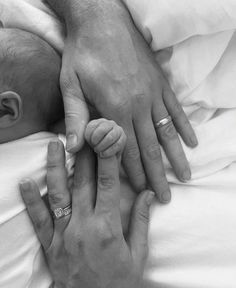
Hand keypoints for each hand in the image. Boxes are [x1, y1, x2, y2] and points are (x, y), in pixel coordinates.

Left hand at [20, 140, 153, 287]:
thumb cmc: (119, 281)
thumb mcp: (138, 254)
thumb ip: (141, 222)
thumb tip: (148, 194)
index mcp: (108, 226)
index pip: (109, 184)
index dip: (108, 158)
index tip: (108, 138)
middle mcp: (84, 225)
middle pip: (83, 182)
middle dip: (83, 153)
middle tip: (83, 129)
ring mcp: (64, 234)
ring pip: (58, 194)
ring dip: (54, 168)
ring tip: (53, 145)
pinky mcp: (51, 244)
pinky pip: (39, 220)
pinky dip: (32, 200)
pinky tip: (26, 182)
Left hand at [47, 0, 197, 201]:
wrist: (101, 20)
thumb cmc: (82, 54)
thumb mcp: (70, 86)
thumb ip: (76, 118)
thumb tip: (74, 149)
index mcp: (115, 110)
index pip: (126, 151)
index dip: (135, 175)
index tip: (143, 194)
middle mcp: (138, 105)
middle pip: (150, 148)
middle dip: (158, 175)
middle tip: (166, 196)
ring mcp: (153, 94)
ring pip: (167, 132)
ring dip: (176, 157)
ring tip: (186, 176)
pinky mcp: (160, 83)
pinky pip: (176, 109)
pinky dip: (184, 127)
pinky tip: (192, 142)